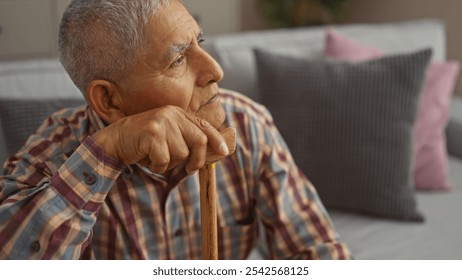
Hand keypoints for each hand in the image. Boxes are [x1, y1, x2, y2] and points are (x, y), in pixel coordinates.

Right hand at [92, 105, 231, 174]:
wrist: (114, 141)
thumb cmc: (143, 143)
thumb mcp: (167, 137)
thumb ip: (187, 140)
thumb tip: (213, 152)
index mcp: (177, 113)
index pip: (204, 126)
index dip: (216, 139)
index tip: (224, 151)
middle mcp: (171, 114)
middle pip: (198, 140)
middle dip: (197, 160)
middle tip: (189, 170)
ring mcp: (162, 122)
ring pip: (181, 154)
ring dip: (169, 163)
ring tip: (154, 156)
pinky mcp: (152, 134)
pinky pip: (165, 160)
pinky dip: (156, 166)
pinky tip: (145, 158)